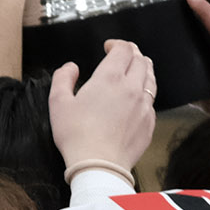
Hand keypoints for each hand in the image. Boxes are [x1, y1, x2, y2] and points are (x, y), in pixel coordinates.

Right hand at [48, 39, 155, 177]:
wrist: (99, 166)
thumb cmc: (77, 136)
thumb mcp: (58, 103)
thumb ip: (63, 78)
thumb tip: (71, 68)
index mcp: (110, 78)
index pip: (123, 49)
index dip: (117, 44)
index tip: (109, 47)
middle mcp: (131, 88)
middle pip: (141, 60)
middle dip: (132, 53)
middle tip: (123, 55)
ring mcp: (144, 106)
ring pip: (151, 78)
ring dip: (143, 69)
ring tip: (136, 69)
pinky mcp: (149, 123)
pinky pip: (151, 101)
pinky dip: (145, 93)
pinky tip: (137, 98)